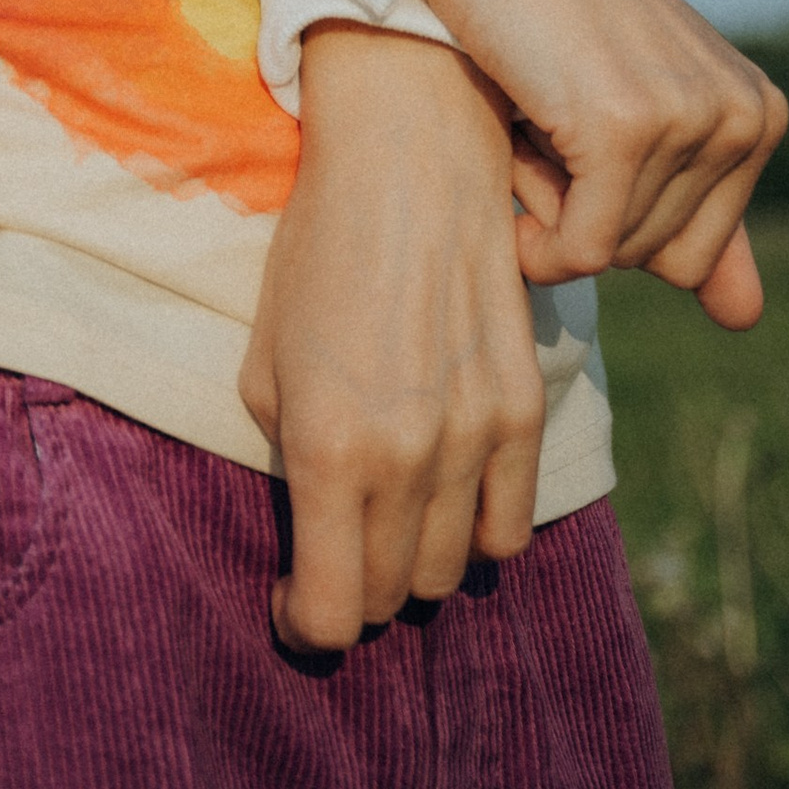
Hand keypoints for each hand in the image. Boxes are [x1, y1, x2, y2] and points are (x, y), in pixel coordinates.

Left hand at [243, 27, 545, 653]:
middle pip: (387, 597)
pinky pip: (509, 527)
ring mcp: (474, 437)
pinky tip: (442, 500)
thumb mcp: (266, 361)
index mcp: (330, 448)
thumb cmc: (316, 253)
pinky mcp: (522, 410)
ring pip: (447, 570)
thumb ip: (289, 460)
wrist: (408, 161)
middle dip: (350, 590)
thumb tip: (311, 530)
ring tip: (383, 519)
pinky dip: (473, 532)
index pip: (331, 613)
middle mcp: (408, 457)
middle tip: (330, 554)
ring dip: (408, 563)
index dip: (305, 627)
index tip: (291, 605)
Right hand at [413, 0, 784, 324]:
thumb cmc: (542, 12)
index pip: (698, 254)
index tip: (575, 142)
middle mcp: (743, 116)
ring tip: (530, 115)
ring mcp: (689, 120)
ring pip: (616, 259)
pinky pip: (581, 252)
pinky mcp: (624, 126)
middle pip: (662, 263)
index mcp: (759, 112)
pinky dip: (533, 241)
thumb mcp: (628, 114)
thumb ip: (692, 212)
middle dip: (586, 220)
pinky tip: (510, 165)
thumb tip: (747, 322)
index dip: (617, 222)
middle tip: (545, 127)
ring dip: (548, 210)